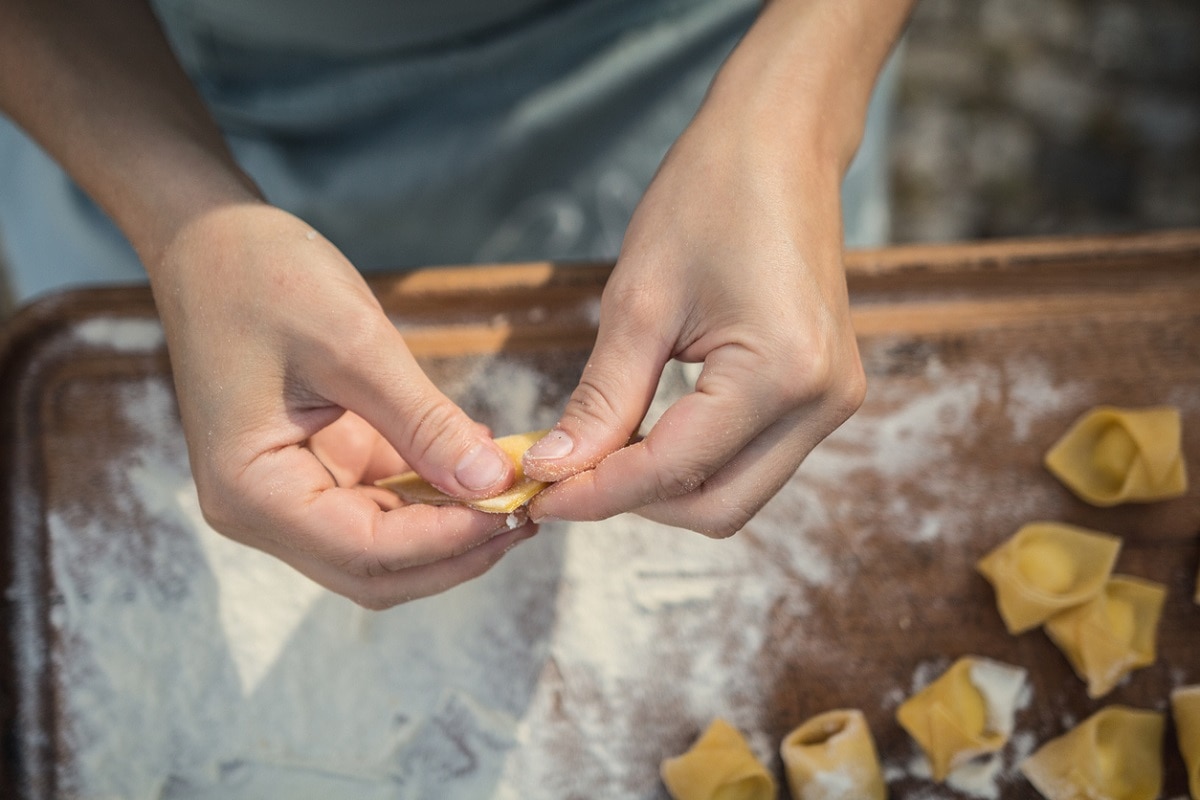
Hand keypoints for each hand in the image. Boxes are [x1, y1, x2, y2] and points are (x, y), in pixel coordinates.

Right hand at [152, 203, 535, 607]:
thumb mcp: (354, 346)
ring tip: (518, 494)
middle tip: (529, 515)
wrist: (213, 241)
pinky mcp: (312, 469)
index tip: (518, 509)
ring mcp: (285, 495)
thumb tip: (492, 484)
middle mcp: (260, 511)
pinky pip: (381, 504)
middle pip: (375, 569)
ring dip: (450, 529)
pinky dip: (433, 496)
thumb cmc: (264, 279)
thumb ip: (424, 423)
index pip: (366, 551)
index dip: (449, 541)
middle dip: (455, 551)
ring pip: (383, 547)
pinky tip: (483, 470)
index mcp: (252, 491)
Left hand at [523, 92, 865, 535]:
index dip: (596, 492)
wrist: (779, 141)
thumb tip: (556, 469)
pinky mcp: (825, 394)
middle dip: (633, 502)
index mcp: (780, 373)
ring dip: (665, 488)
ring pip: (737, 494)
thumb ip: (602, 400)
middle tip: (564, 477)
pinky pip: (754, 460)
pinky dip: (696, 462)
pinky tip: (647, 434)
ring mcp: (833, 401)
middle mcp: (822, 402)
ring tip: (600, 453)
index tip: (536, 493)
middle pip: (717, 508)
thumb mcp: (639, 301)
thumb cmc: (709, 196)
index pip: (673, 471)